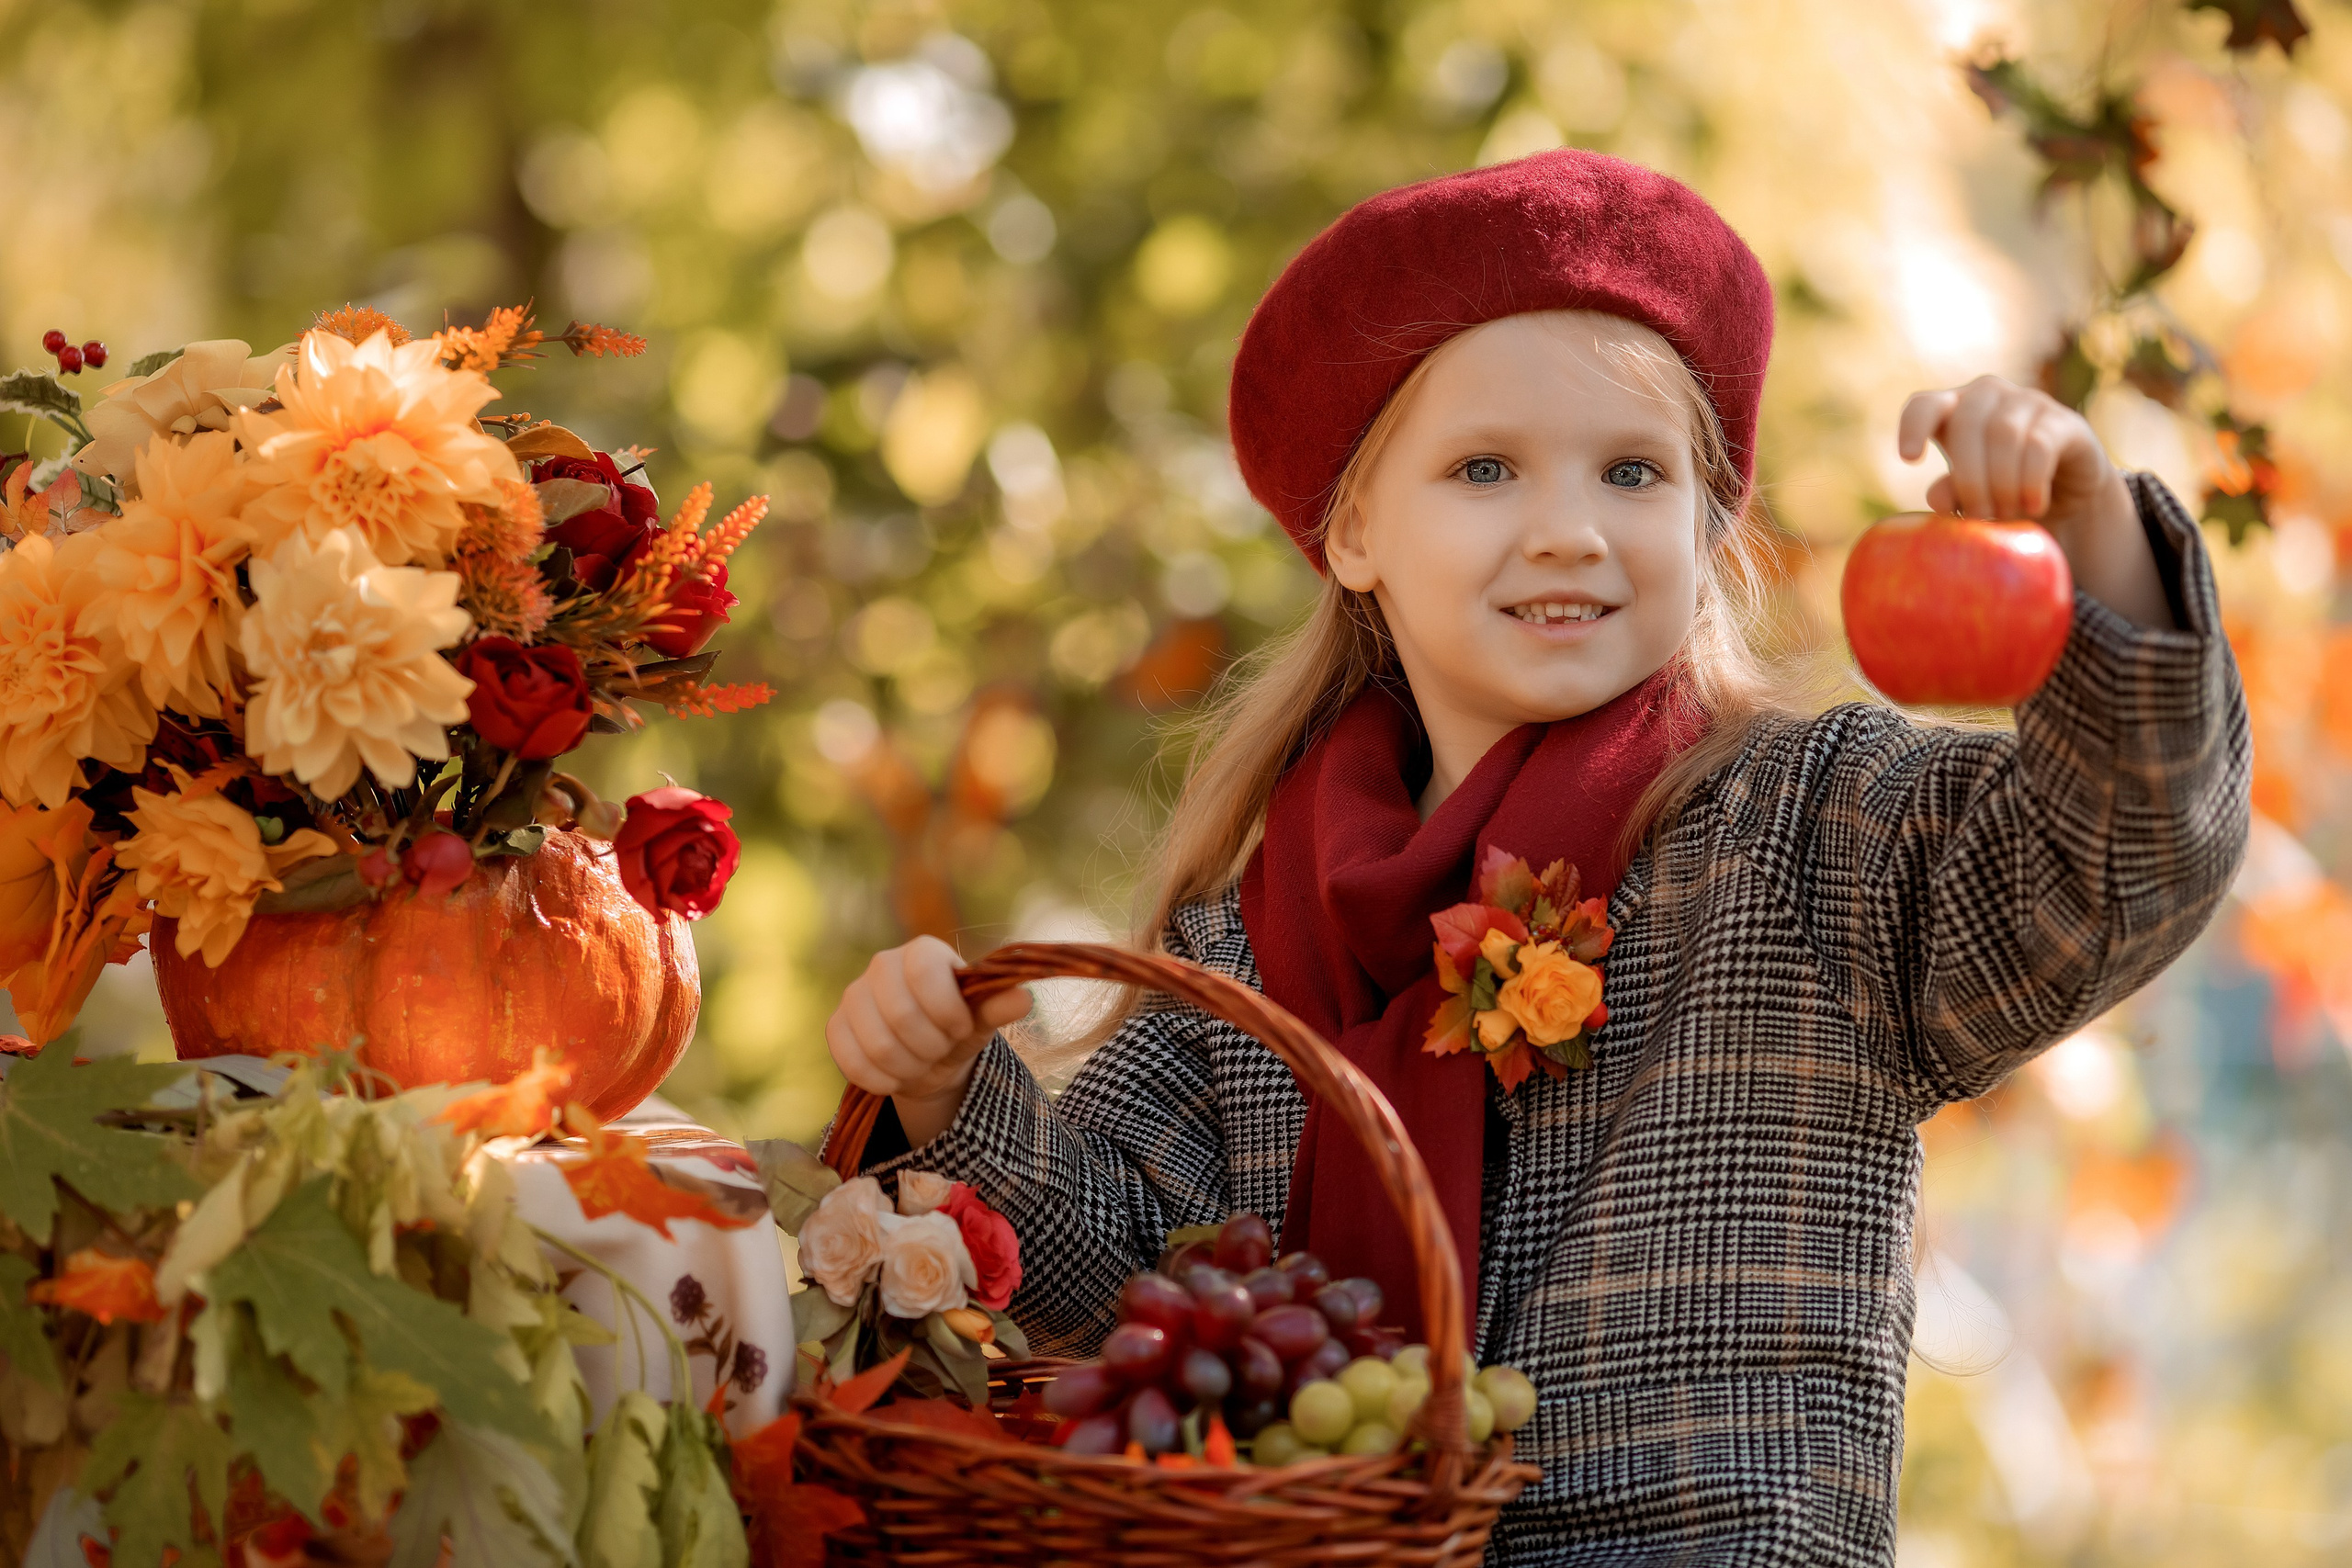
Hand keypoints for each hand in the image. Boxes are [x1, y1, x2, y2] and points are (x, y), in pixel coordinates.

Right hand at [826, 935, 1031, 1146]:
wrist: (928, 1057)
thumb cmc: (958, 1028)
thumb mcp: (982, 1020)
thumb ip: (998, 1007)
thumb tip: (1024, 998)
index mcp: (922, 952)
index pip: (924, 971)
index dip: (945, 1009)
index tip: (960, 1028)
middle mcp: (882, 964)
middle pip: (900, 1013)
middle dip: (929, 1046)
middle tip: (940, 1050)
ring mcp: (853, 995)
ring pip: (877, 1044)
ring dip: (908, 1067)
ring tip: (921, 1063)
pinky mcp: (835, 1026)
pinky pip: (852, 1062)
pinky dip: (882, 1080)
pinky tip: (896, 1076)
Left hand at [1898, 375, 2173, 629]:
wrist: (2066, 492)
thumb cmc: (2002, 490)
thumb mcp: (1970, 495)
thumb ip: (1950, 492)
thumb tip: (1938, 498)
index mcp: (1952, 410)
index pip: (1924, 405)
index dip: (1913, 427)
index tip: (1909, 460)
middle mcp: (1987, 395)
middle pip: (1966, 425)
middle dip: (1968, 477)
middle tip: (1978, 515)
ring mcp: (2028, 401)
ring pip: (2003, 434)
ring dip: (2001, 483)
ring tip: (2006, 514)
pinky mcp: (2064, 421)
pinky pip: (2040, 445)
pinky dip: (2031, 481)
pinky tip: (2033, 506)